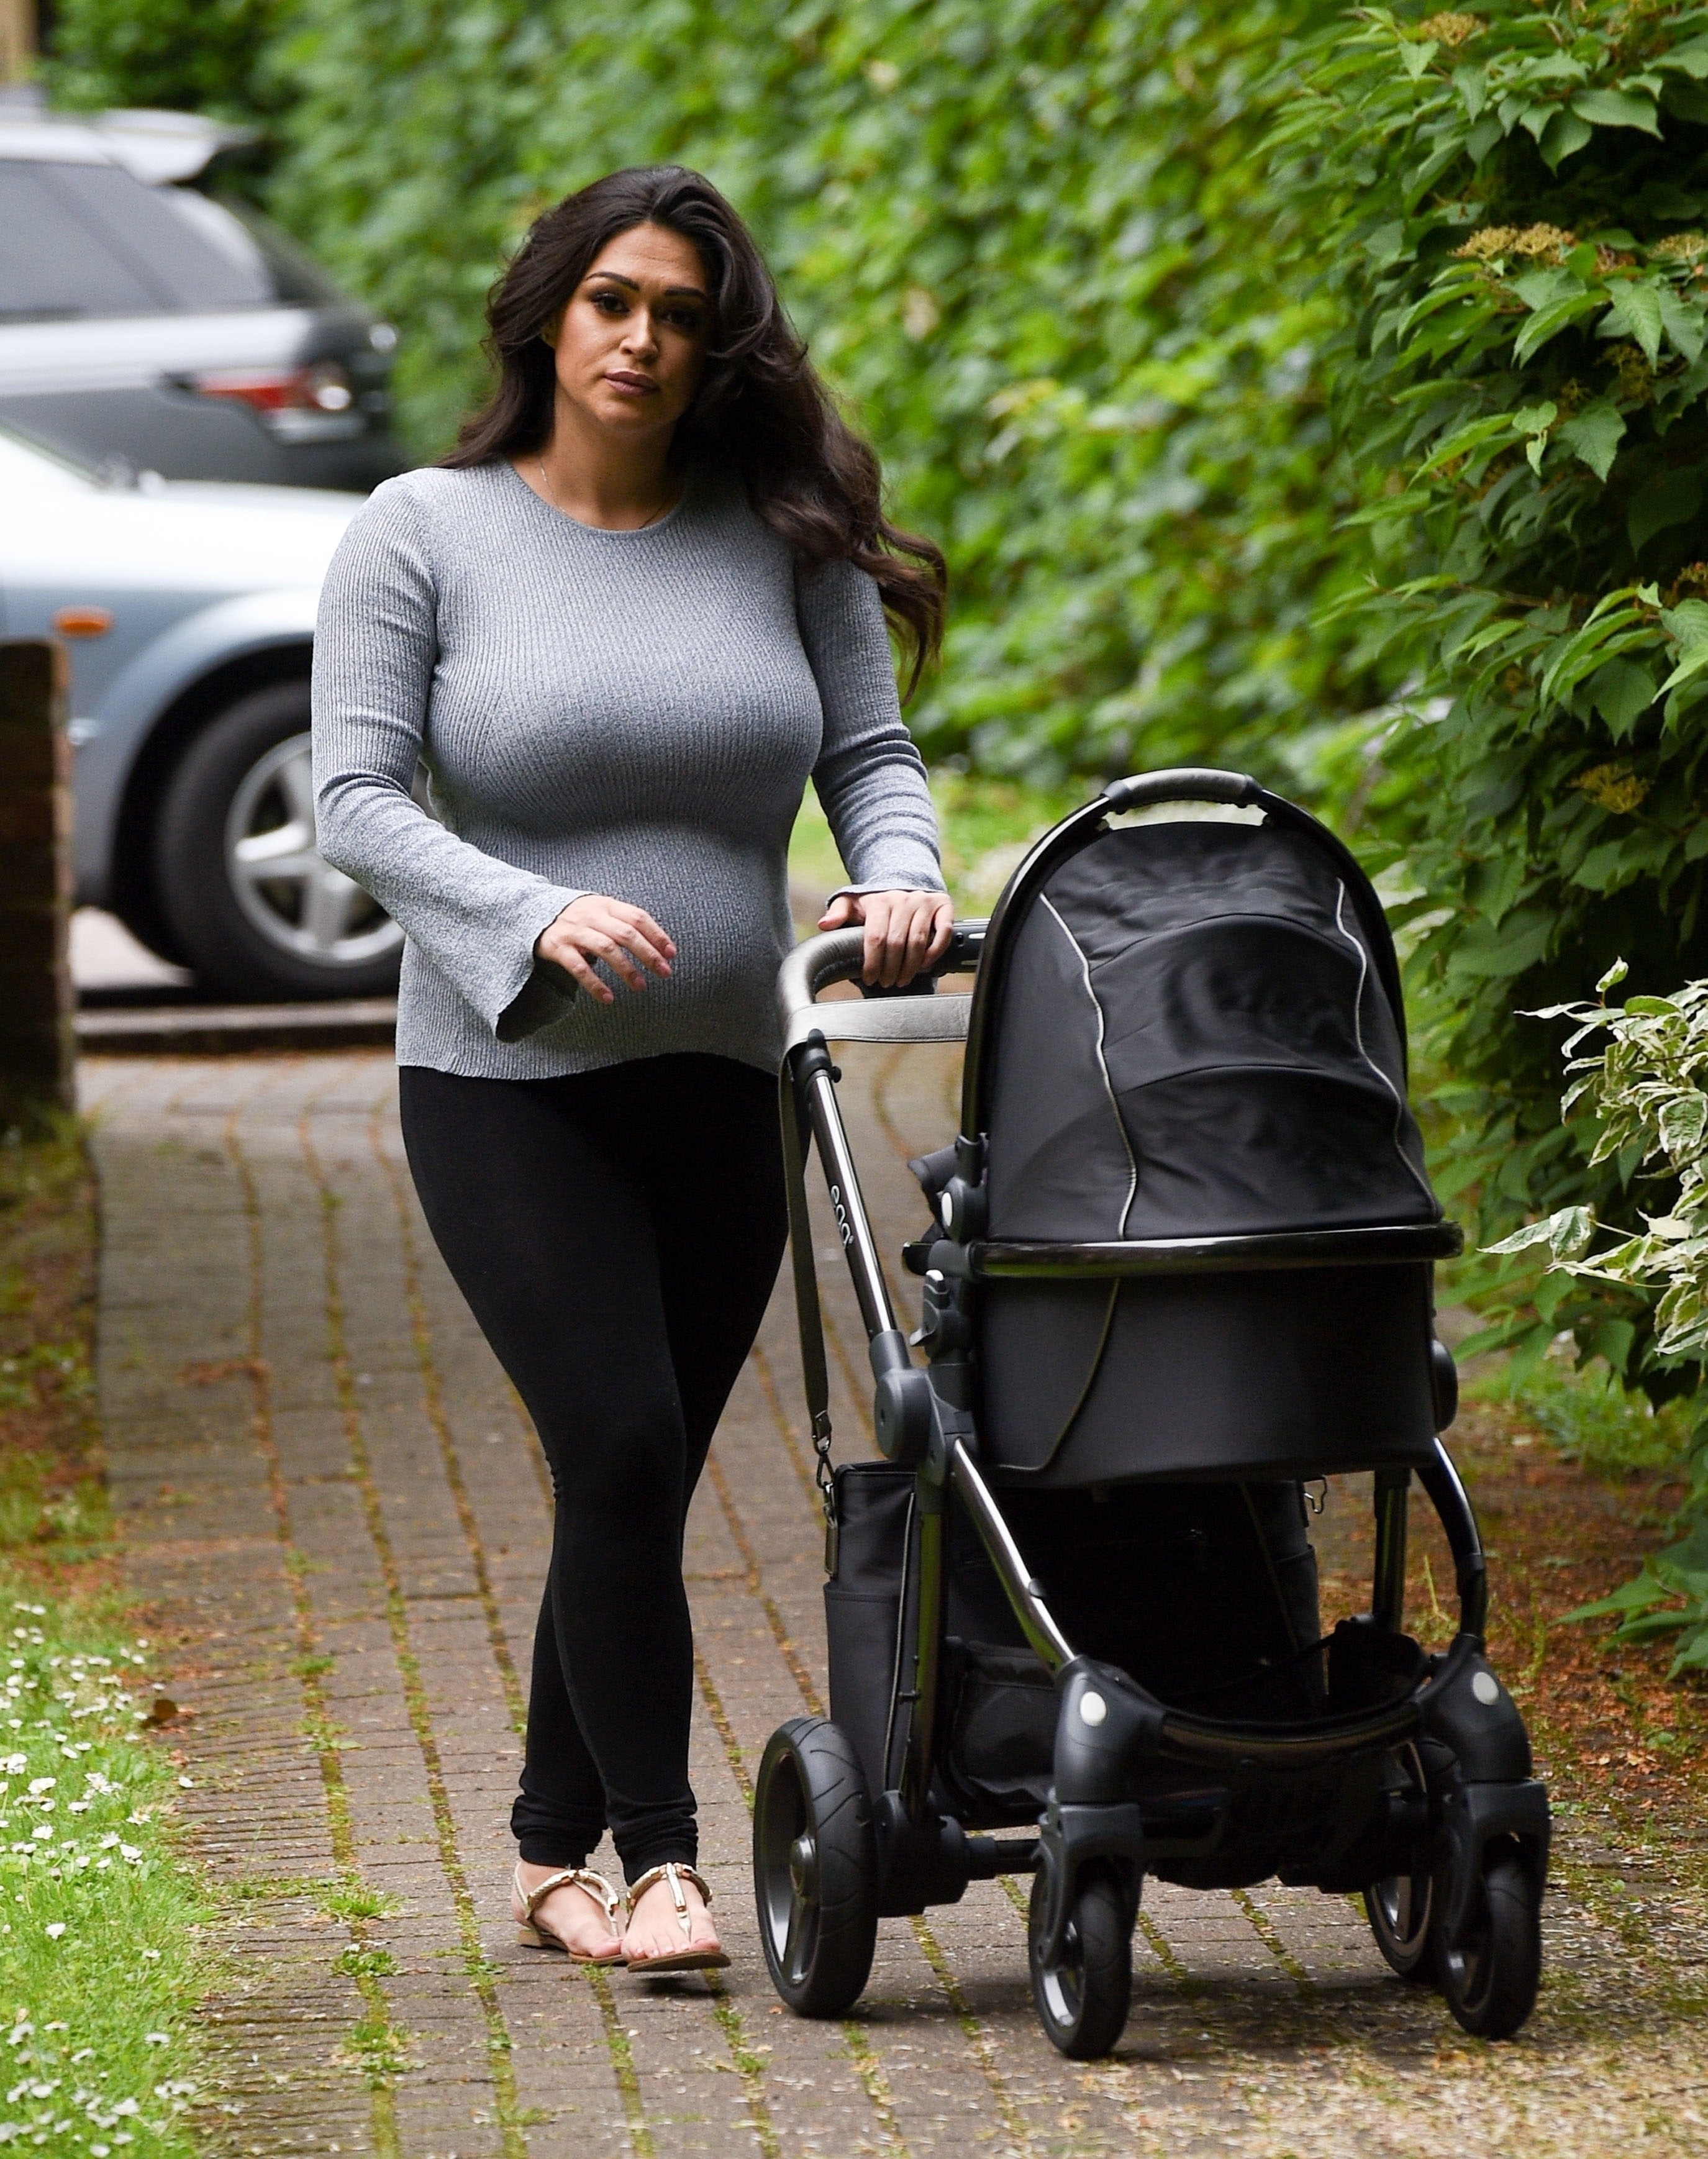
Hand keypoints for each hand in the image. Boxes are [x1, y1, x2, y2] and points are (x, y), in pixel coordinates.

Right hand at [535, 894, 674, 1004]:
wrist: (534, 912)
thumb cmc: (580, 917)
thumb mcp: (602, 911)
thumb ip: (626, 923)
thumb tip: (662, 947)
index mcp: (606, 905)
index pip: (638, 917)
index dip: (657, 935)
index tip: (671, 954)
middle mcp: (591, 915)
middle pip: (625, 934)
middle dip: (648, 954)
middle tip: (664, 973)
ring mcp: (574, 931)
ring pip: (605, 949)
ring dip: (626, 969)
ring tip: (640, 986)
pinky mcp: (557, 948)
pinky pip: (579, 968)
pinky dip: (595, 984)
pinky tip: (608, 998)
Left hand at [818, 888, 953, 988]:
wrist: (903, 883)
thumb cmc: (875, 901)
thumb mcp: (852, 903)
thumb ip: (838, 913)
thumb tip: (824, 924)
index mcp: (880, 901)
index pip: (876, 937)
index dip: (873, 962)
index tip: (870, 978)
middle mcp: (903, 899)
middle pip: (897, 943)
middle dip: (890, 969)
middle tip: (886, 983)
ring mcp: (924, 902)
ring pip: (919, 941)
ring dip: (910, 966)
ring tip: (901, 979)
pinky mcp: (943, 905)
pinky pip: (943, 931)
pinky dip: (936, 951)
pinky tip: (925, 965)